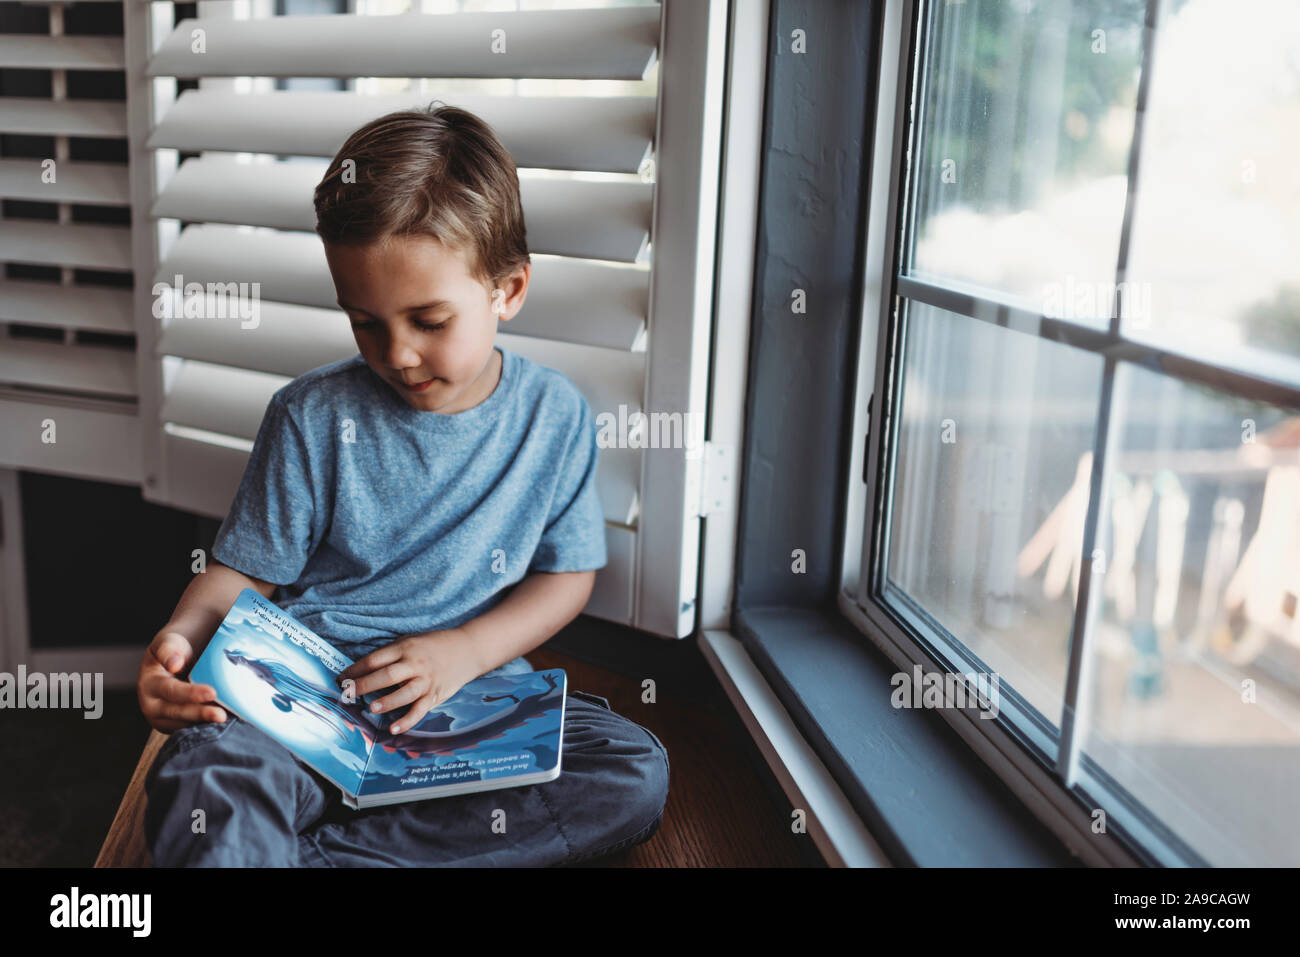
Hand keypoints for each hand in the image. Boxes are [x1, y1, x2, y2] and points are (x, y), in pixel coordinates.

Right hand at [137, 630, 226, 732]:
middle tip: (221, 715)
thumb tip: (174, 664)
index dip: (191, 693)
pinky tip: (225, 722)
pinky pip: (190, 729)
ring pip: (184, 725)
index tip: (212, 692)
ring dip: (205, 723)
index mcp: (149, 684)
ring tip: (227, 720)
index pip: (171, 690)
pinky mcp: (176, 727)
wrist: (173, 664)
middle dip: (201, 714)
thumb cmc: (173, 651)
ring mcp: (163, 720)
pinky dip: (206, 726)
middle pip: (178, 712)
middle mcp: (152, 706)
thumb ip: (169, 650)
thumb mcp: (168, 643)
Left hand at [338, 629, 480, 734]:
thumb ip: (391, 655)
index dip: (356, 669)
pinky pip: (420, 709)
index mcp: (405, 648)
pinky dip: (407, 720)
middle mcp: (415, 664)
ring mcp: (426, 680)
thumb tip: (363, 672)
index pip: (375, 659)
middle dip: (365, 685)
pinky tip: (394, 728)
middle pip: (387, 675)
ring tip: (372, 709)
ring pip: (405, 693)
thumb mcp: (411, 642)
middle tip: (348, 694)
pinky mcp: (435, 694)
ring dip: (388, 702)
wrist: (468, 648)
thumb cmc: (434, 646)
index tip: (341, 679)